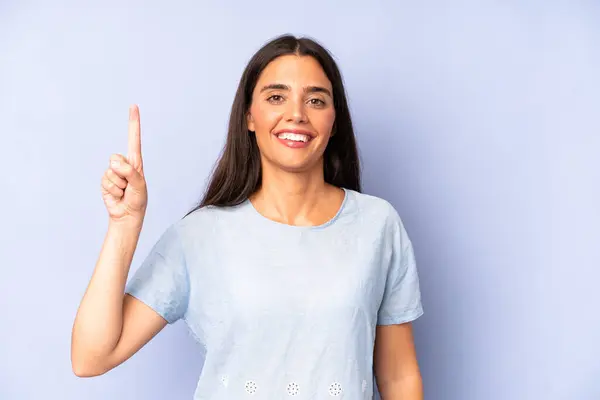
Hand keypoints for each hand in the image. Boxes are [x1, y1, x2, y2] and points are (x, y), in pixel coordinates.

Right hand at [101, 105, 147, 223]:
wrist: (127, 215)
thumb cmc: (138, 200)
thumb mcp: (139, 185)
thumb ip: (130, 172)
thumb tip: (114, 163)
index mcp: (135, 162)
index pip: (134, 139)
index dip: (133, 123)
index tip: (133, 106)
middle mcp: (123, 164)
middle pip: (116, 158)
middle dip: (122, 173)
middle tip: (128, 185)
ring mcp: (113, 172)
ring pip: (110, 171)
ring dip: (118, 184)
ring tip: (124, 191)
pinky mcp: (105, 181)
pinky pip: (106, 181)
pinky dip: (112, 190)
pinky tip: (117, 194)